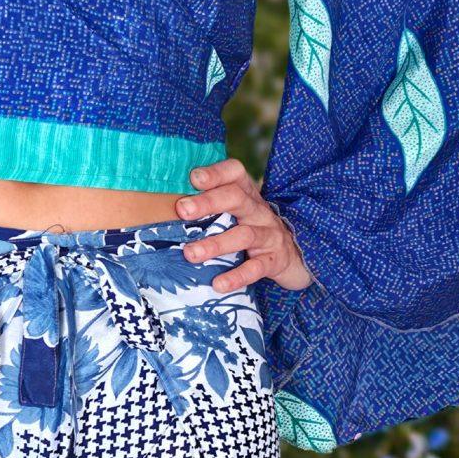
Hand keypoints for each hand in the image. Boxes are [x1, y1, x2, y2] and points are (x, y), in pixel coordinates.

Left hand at [173, 156, 314, 294]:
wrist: (296, 255)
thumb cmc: (252, 230)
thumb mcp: (236, 213)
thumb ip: (210, 206)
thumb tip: (162, 205)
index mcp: (247, 195)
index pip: (235, 174)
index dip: (216, 173)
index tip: (193, 177)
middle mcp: (258, 211)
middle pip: (236, 198)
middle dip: (209, 202)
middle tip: (182, 210)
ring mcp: (269, 235)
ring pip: (243, 235)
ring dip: (215, 244)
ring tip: (190, 254)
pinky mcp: (275, 260)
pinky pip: (257, 268)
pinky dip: (237, 276)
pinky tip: (218, 284)